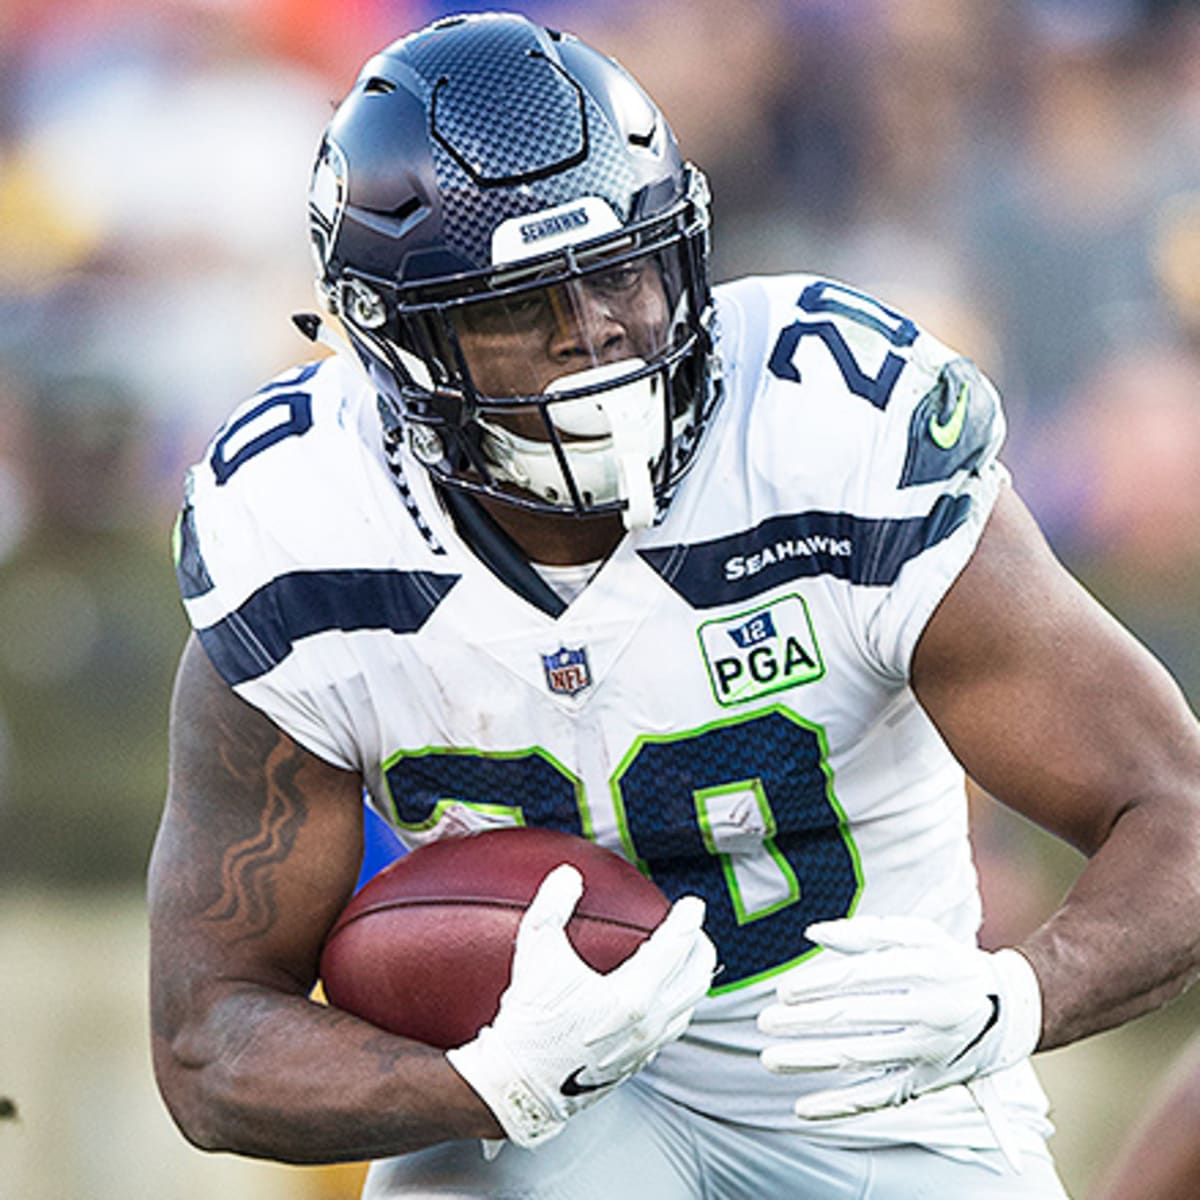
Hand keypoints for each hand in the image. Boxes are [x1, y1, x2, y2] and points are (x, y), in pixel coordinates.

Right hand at [447, 863, 715, 1146]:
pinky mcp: (635, 1065)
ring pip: (688, 1007)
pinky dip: (676, 1005)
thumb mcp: (535, 953)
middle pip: (696, 979)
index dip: (687, 921)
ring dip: (692, 979)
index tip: (693, 903)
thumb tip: (568, 875)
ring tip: (685, 959)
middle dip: (700, 948)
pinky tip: (660, 998)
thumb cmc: (528, 1020)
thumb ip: (553, 907)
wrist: (518, 1085)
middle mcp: (648, 1024)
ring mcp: (644, 1048)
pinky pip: (671, 1029)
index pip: (675, 948)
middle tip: (693, 928)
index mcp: (632, 996)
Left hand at [757, 915, 1040, 1118]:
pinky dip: (840, 1107)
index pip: (861, 977)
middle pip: (855, 1018)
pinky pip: (879, 1098)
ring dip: (811, 1060)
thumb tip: (812, 933)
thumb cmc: (949, 962)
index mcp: (926, 969)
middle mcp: (928, 1011)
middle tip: (765, 1022)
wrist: (1009, 1009)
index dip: (819, 985)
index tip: (783, 992)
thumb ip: (864, 933)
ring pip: (860, 1059)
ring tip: (770, 1058)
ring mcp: (928, 1051)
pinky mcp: (926, 1082)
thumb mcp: (918, 935)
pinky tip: (803, 1109)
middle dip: (805, 1022)